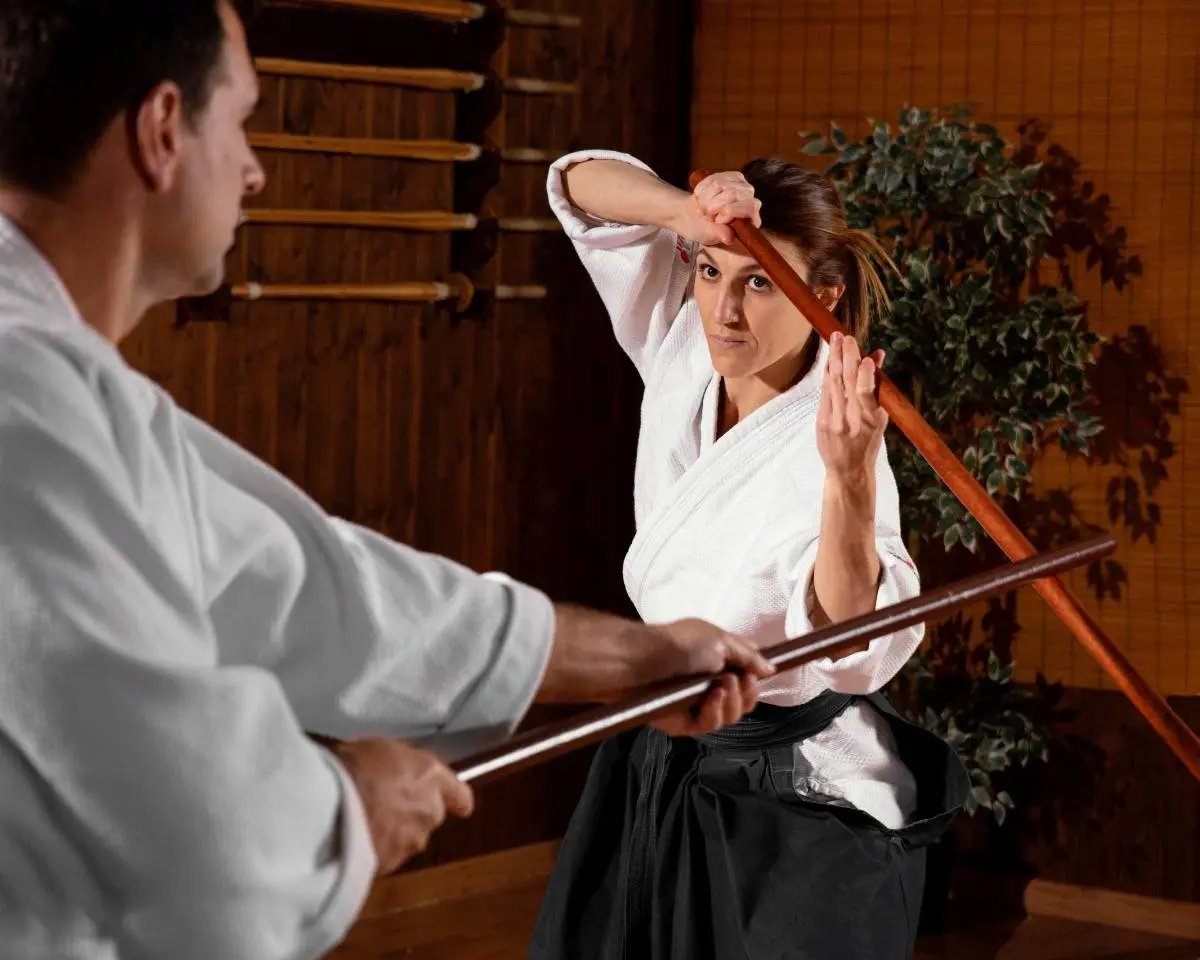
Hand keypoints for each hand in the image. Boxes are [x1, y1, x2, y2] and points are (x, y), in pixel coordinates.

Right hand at [331, 738, 473, 876]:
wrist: (328, 809)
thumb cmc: (352, 768)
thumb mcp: (380, 749)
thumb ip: (400, 766)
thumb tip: (397, 771)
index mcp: (431, 776)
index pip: (459, 794)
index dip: (457, 799)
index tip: (460, 805)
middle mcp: (430, 810)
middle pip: (431, 816)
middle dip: (414, 814)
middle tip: (387, 805)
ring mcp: (412, 840)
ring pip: (409, 839)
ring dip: (394, 834)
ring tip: (365, 823)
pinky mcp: (391, 864)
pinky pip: (387, 856)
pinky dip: (376, 850)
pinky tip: (354, 841)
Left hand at [637, 618, 774, 736]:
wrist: (644, 662)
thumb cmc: (680, 644)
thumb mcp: (720, 639)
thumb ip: (748, 656)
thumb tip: (771, 668)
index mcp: (718, 661)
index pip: (747, 673)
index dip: (757, 675)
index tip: (763, 672)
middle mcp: (711, 684)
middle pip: (744, 700)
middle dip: (748, 691)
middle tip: (743, 679)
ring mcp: (698, 705)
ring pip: (731, 715)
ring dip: (733, 701)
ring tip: (724, 684)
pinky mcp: (686, 724)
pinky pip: (711, 724)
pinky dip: (715, 712)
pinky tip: (712, 697)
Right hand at [676, 170, 761, 245]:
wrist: (698, 217)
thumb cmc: (709, 229)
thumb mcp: (712, 235)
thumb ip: (721, 234)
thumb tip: (728, 238)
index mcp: (752, 217)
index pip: (750, 207)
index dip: (731, 211)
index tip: (717, 220)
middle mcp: (749, 197)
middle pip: (732, 194)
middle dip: (713, 206)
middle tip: (707, 216)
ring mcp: (740, 184)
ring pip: (719, 184)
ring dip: (705, 198)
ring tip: (704, 208)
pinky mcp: (729, 176)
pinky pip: (712, 178)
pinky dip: (702, 189)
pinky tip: (701, 197)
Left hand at [817, 331, 887, 480]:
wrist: (848, 471)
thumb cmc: (869, 444)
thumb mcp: (881, 419)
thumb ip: (878, 388)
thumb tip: (877, 355)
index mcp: (871, 421)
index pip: (866, 393)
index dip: (865, 373)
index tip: (866, 356)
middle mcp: (850, 421)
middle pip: (846, 383)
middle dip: (845, 357)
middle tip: (844, 337)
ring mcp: (833, 422)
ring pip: (832, 385)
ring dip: (834, 360)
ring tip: (834, 340)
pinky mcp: (820, 423)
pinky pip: (824, 394)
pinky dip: (827, 376)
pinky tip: (829, 362)